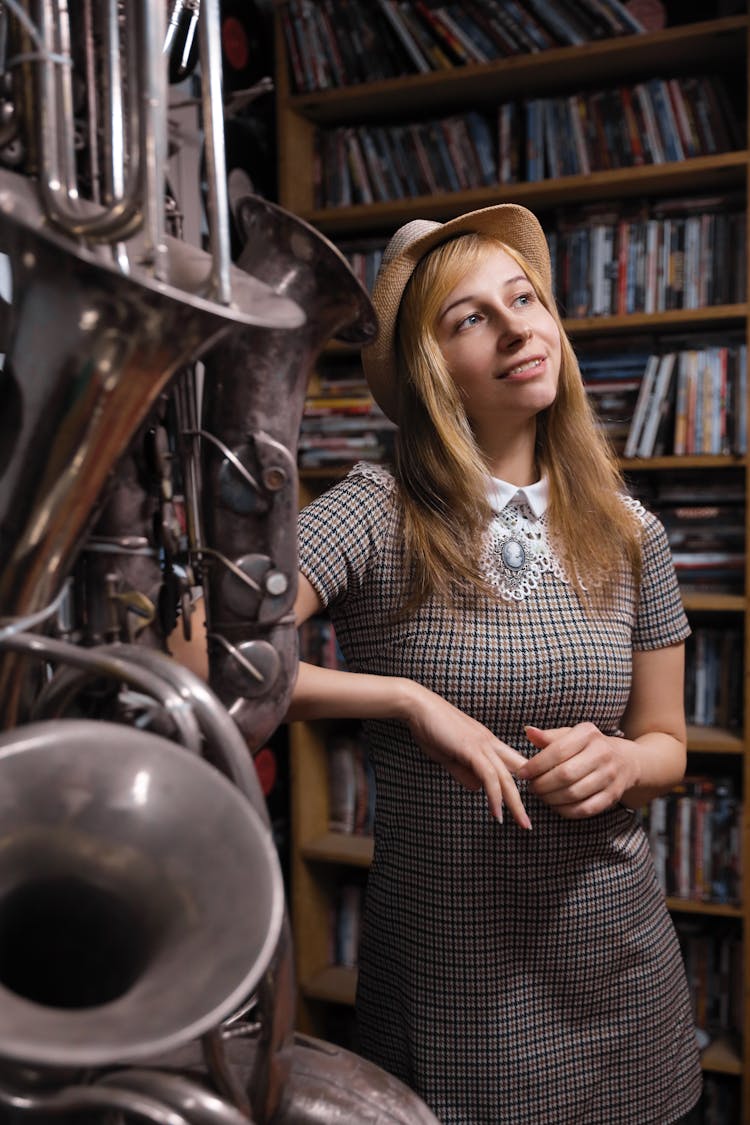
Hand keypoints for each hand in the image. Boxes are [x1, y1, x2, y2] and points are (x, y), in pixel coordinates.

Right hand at [405, 685, 531, 828]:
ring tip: (523, 824)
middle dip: (527, 797)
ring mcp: (483, 744)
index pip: (515, 763)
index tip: (526, 803)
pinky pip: (489, 776)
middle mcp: (491, 742)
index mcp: (488, 742)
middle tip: (531, 822)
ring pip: (507, 777)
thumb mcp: (450, 756)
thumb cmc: (430, 728)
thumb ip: (464, 772)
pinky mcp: (471, 748)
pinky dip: (495, 797)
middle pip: (519, 772)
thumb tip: (477, 789)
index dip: (524, 782)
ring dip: (515, 804)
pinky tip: (497, 813)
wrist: (418, 706)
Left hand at [518, 723, 638, 818]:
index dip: (536, 765)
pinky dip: (566, 810)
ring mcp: (610, 776)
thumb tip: (528, 732)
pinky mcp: (613, 796)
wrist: (625, 761)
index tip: (522, 773)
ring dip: (551, 799)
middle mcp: (602, 753)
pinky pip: (585, 809)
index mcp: (588, 734)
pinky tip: (556, 805)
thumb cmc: (588, 747)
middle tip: (531, 787)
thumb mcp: (571, 735)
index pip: (557, 751)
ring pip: (574, 794)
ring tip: (541, 795)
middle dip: (542, 784)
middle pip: (565, 775)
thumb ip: (549, 736)